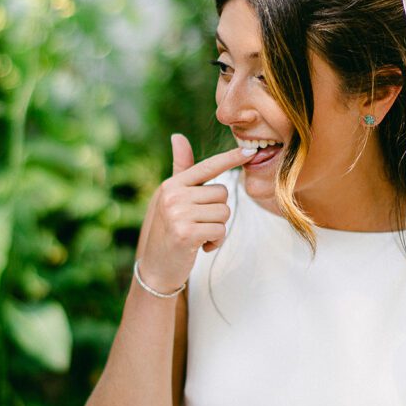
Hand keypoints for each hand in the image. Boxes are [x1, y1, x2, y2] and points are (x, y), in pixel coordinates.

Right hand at [139, 134, 252, 291]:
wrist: (155, 269)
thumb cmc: (167, 231)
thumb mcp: (171, 198)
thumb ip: (181, 170)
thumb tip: (178, 136)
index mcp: (172, 185)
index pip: (207, 167)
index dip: (230, 159)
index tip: (249, 151)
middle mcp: (173, 196)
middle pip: (222, 193)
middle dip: (218, 212)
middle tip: (199, 225)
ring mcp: (178, 214)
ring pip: (224, 212)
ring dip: (218, 229)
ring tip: (199, 236)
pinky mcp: (186, 233)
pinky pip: (220, 230)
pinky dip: (216, 241)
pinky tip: (200, 247)